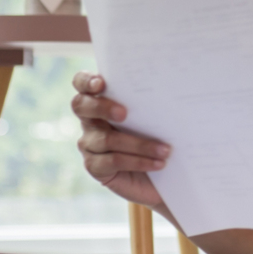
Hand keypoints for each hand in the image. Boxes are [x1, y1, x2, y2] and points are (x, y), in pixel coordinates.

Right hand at [72, 71, 168, 208]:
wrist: (165, 172)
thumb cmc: (160, 135)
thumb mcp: (157, 115)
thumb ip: (152, 101)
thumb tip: (171, 88)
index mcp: (101, 99)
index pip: (82, 83)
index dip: (86, 81)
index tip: (100, 83)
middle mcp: (90, 119)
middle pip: (81, 106)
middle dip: (101, 107)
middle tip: (124, 113)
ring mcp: (89, 143)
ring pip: (106, 139)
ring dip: (139, 144)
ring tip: (165, 150)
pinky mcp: (95, 166)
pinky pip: (114, 161)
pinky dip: (139, 161)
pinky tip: (158, 164)